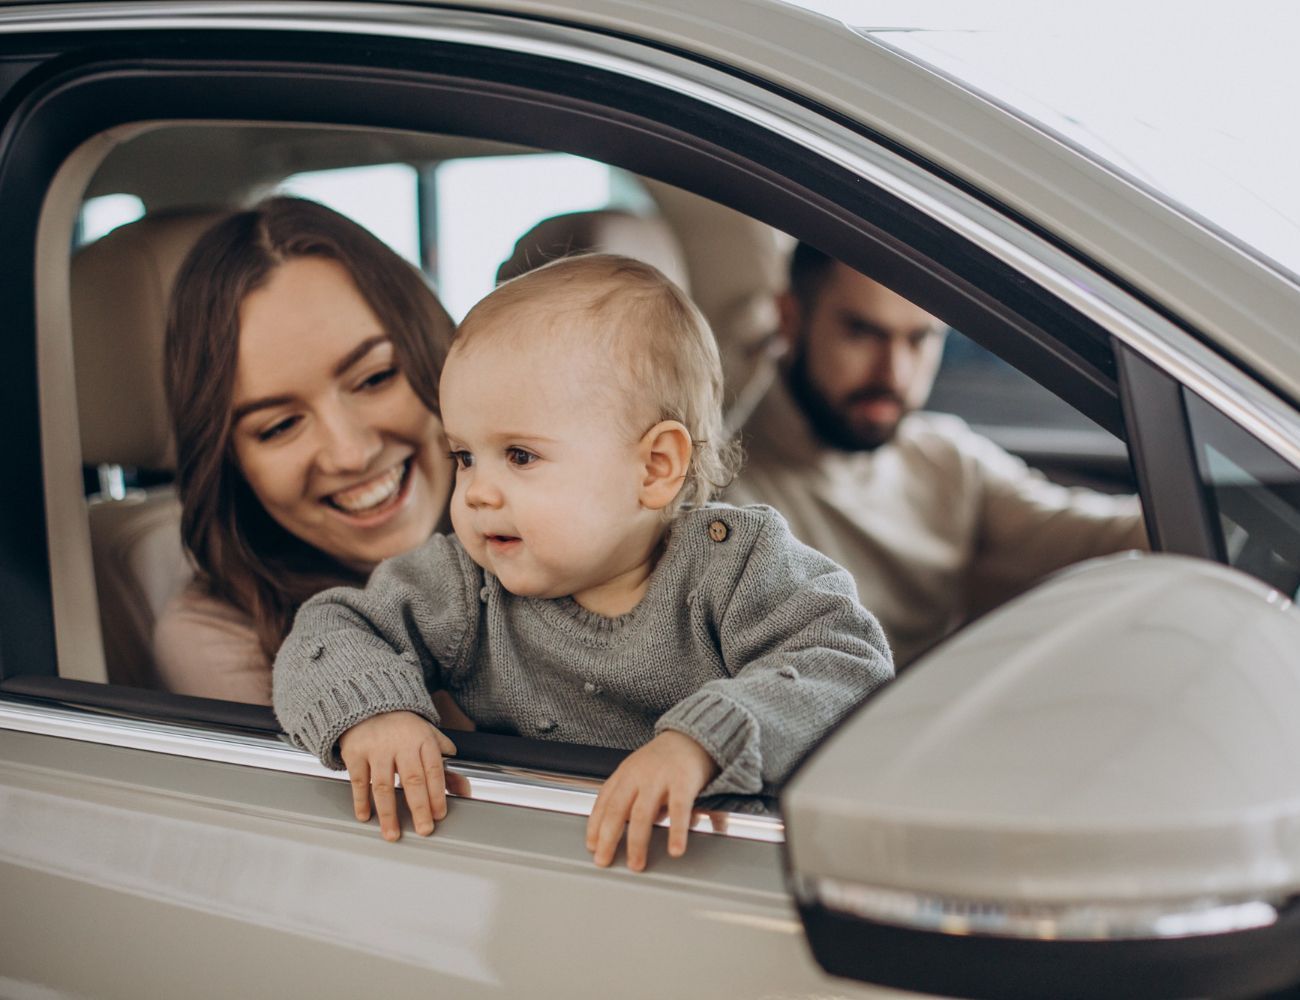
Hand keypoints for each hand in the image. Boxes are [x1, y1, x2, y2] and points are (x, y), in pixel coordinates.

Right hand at [338, 710, 465, 840]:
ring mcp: (377, 748)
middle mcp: (401, 743)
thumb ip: (446, 766)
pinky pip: (359, 780)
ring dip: (388, 813)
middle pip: (412, 780)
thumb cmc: (405, 729)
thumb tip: (464, 790)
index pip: (433, 770)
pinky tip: (365, 816)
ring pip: (384, 785)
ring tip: (393, 834)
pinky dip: (361, 800)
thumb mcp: (429, 740)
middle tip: (424, 829)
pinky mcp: (355, 752)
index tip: (439, 814)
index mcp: (423, 740)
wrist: (370, 706)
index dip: (437, 794)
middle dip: (419, 807)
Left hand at [586, 730, 719, 870]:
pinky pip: (679, 810)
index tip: (592, 846)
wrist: (693, 735)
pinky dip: (676, 832)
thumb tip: (619, 829)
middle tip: (604, 860)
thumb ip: (628, 798)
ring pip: (642, 814)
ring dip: (637, 843)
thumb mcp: (638, 772)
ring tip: (636, 863)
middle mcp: (638, 775)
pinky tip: (675, 849)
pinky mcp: (683, 781)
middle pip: (617, 810)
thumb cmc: (664, 759)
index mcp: (625, 773)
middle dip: (608, 838)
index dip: (594, 825)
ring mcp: (660, 778)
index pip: (604, 801)